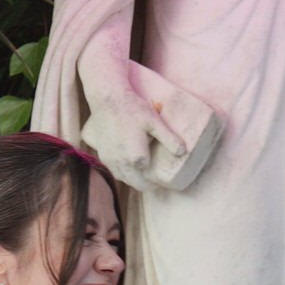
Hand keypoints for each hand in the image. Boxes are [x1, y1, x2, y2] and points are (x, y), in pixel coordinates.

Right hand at [77, 32, 186, 180]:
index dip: (156, 183)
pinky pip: (113, 170)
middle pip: (135, 184)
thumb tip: (183, 152)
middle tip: (155, 179)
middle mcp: (121, 163)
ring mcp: (109, 159)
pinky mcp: (101, 153)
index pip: (147, 182)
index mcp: (136, 159)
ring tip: (143, 172)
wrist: (107, 99)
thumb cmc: (133, 109)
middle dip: (146, 184)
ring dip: (133, 178)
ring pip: (123, 178)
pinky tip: (128, 163)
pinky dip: (122, 171)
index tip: (162, 180)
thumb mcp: (155, 123)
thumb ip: (170, 139)